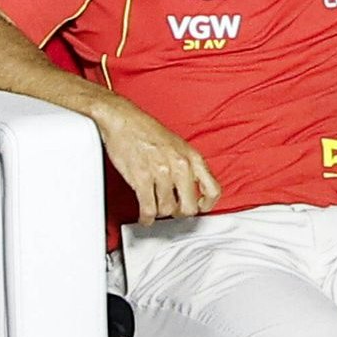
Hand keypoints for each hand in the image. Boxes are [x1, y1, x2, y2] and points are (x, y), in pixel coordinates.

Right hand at [95, 102, 222, 221]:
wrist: (123, 119)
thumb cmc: (147, 130)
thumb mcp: (178, 145)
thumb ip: (188, 165)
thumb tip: (192, 187)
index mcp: (192, 157)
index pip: (213, 190)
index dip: (207, 204)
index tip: (201, 207)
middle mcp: (180, 166)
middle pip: (190, 206)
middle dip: (180, 212)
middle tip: (173, 211)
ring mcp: (162, 173)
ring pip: (167, 209)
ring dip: (160, 213)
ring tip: (155, 210)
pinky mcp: (142, 178)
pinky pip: (149, 208)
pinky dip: (146, 218)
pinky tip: (145, 217)